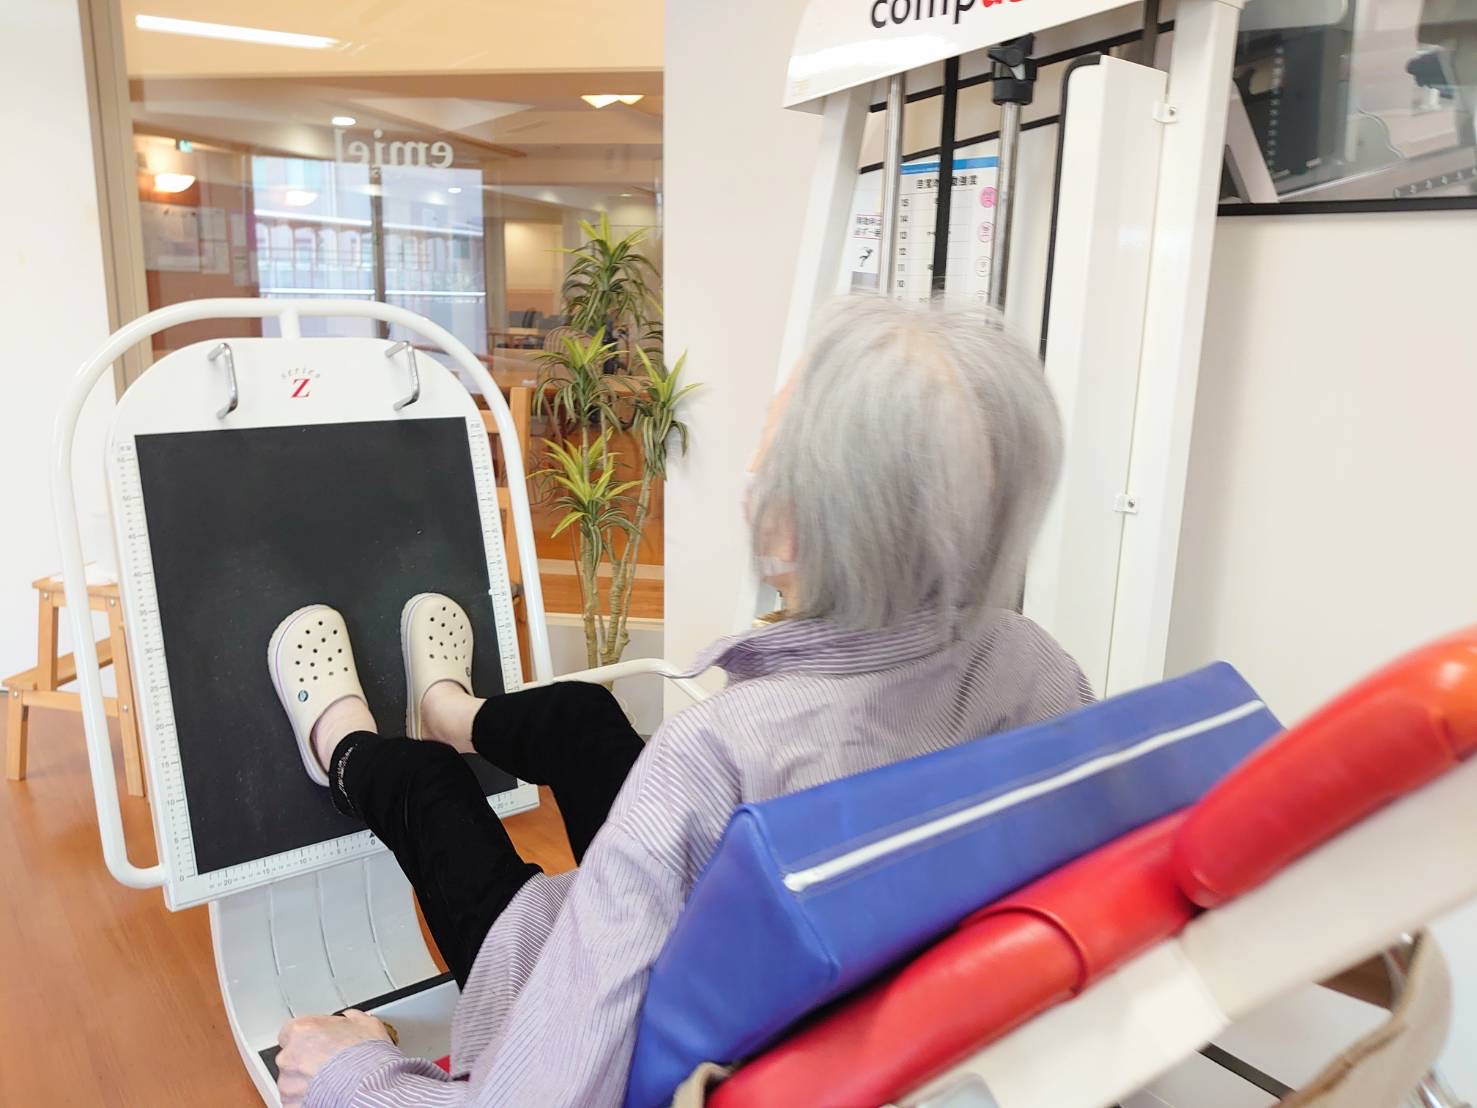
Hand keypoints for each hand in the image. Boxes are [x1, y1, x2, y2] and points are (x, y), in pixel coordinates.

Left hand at [277, 1010, 393, 1106]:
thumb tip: (351, 1019)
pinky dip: (308, 1098)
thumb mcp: (366, 1024)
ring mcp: (288, 1083)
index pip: (292, 1031)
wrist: (367, 1089)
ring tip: (331, 1081)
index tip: (320, 1040)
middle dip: (307, 1059)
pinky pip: (296, 1099)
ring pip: (293, 1080)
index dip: (309, 1036)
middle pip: (292, 1056)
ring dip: (307, 1080)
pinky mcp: (291, 1104)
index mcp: (302, 1030)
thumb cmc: (366, 1059)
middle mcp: (289, 1056)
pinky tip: (328, 1094)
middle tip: (330, 1062)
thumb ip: (350, 1019)